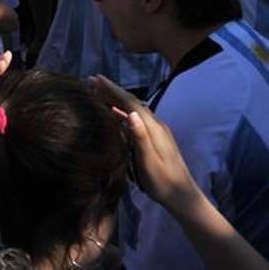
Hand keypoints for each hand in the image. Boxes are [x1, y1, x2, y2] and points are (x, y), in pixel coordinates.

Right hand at [91, 75, 202, 213]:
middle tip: (91, 81)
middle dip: (112, 90)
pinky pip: (136, 118)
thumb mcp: (149, 162)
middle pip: (131, 102)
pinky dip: (122, 111)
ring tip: (98, 93)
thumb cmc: (163, 182)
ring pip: (133, 109)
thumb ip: (141, 137)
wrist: (183, 197)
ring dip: (116, 99)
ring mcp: (157, 132)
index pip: (131, 102)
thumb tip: (130, 113)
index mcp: (154, 128)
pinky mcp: (155, 139)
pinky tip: (114, 112)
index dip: (113, 89)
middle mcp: (156, 126)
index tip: (96, 78)